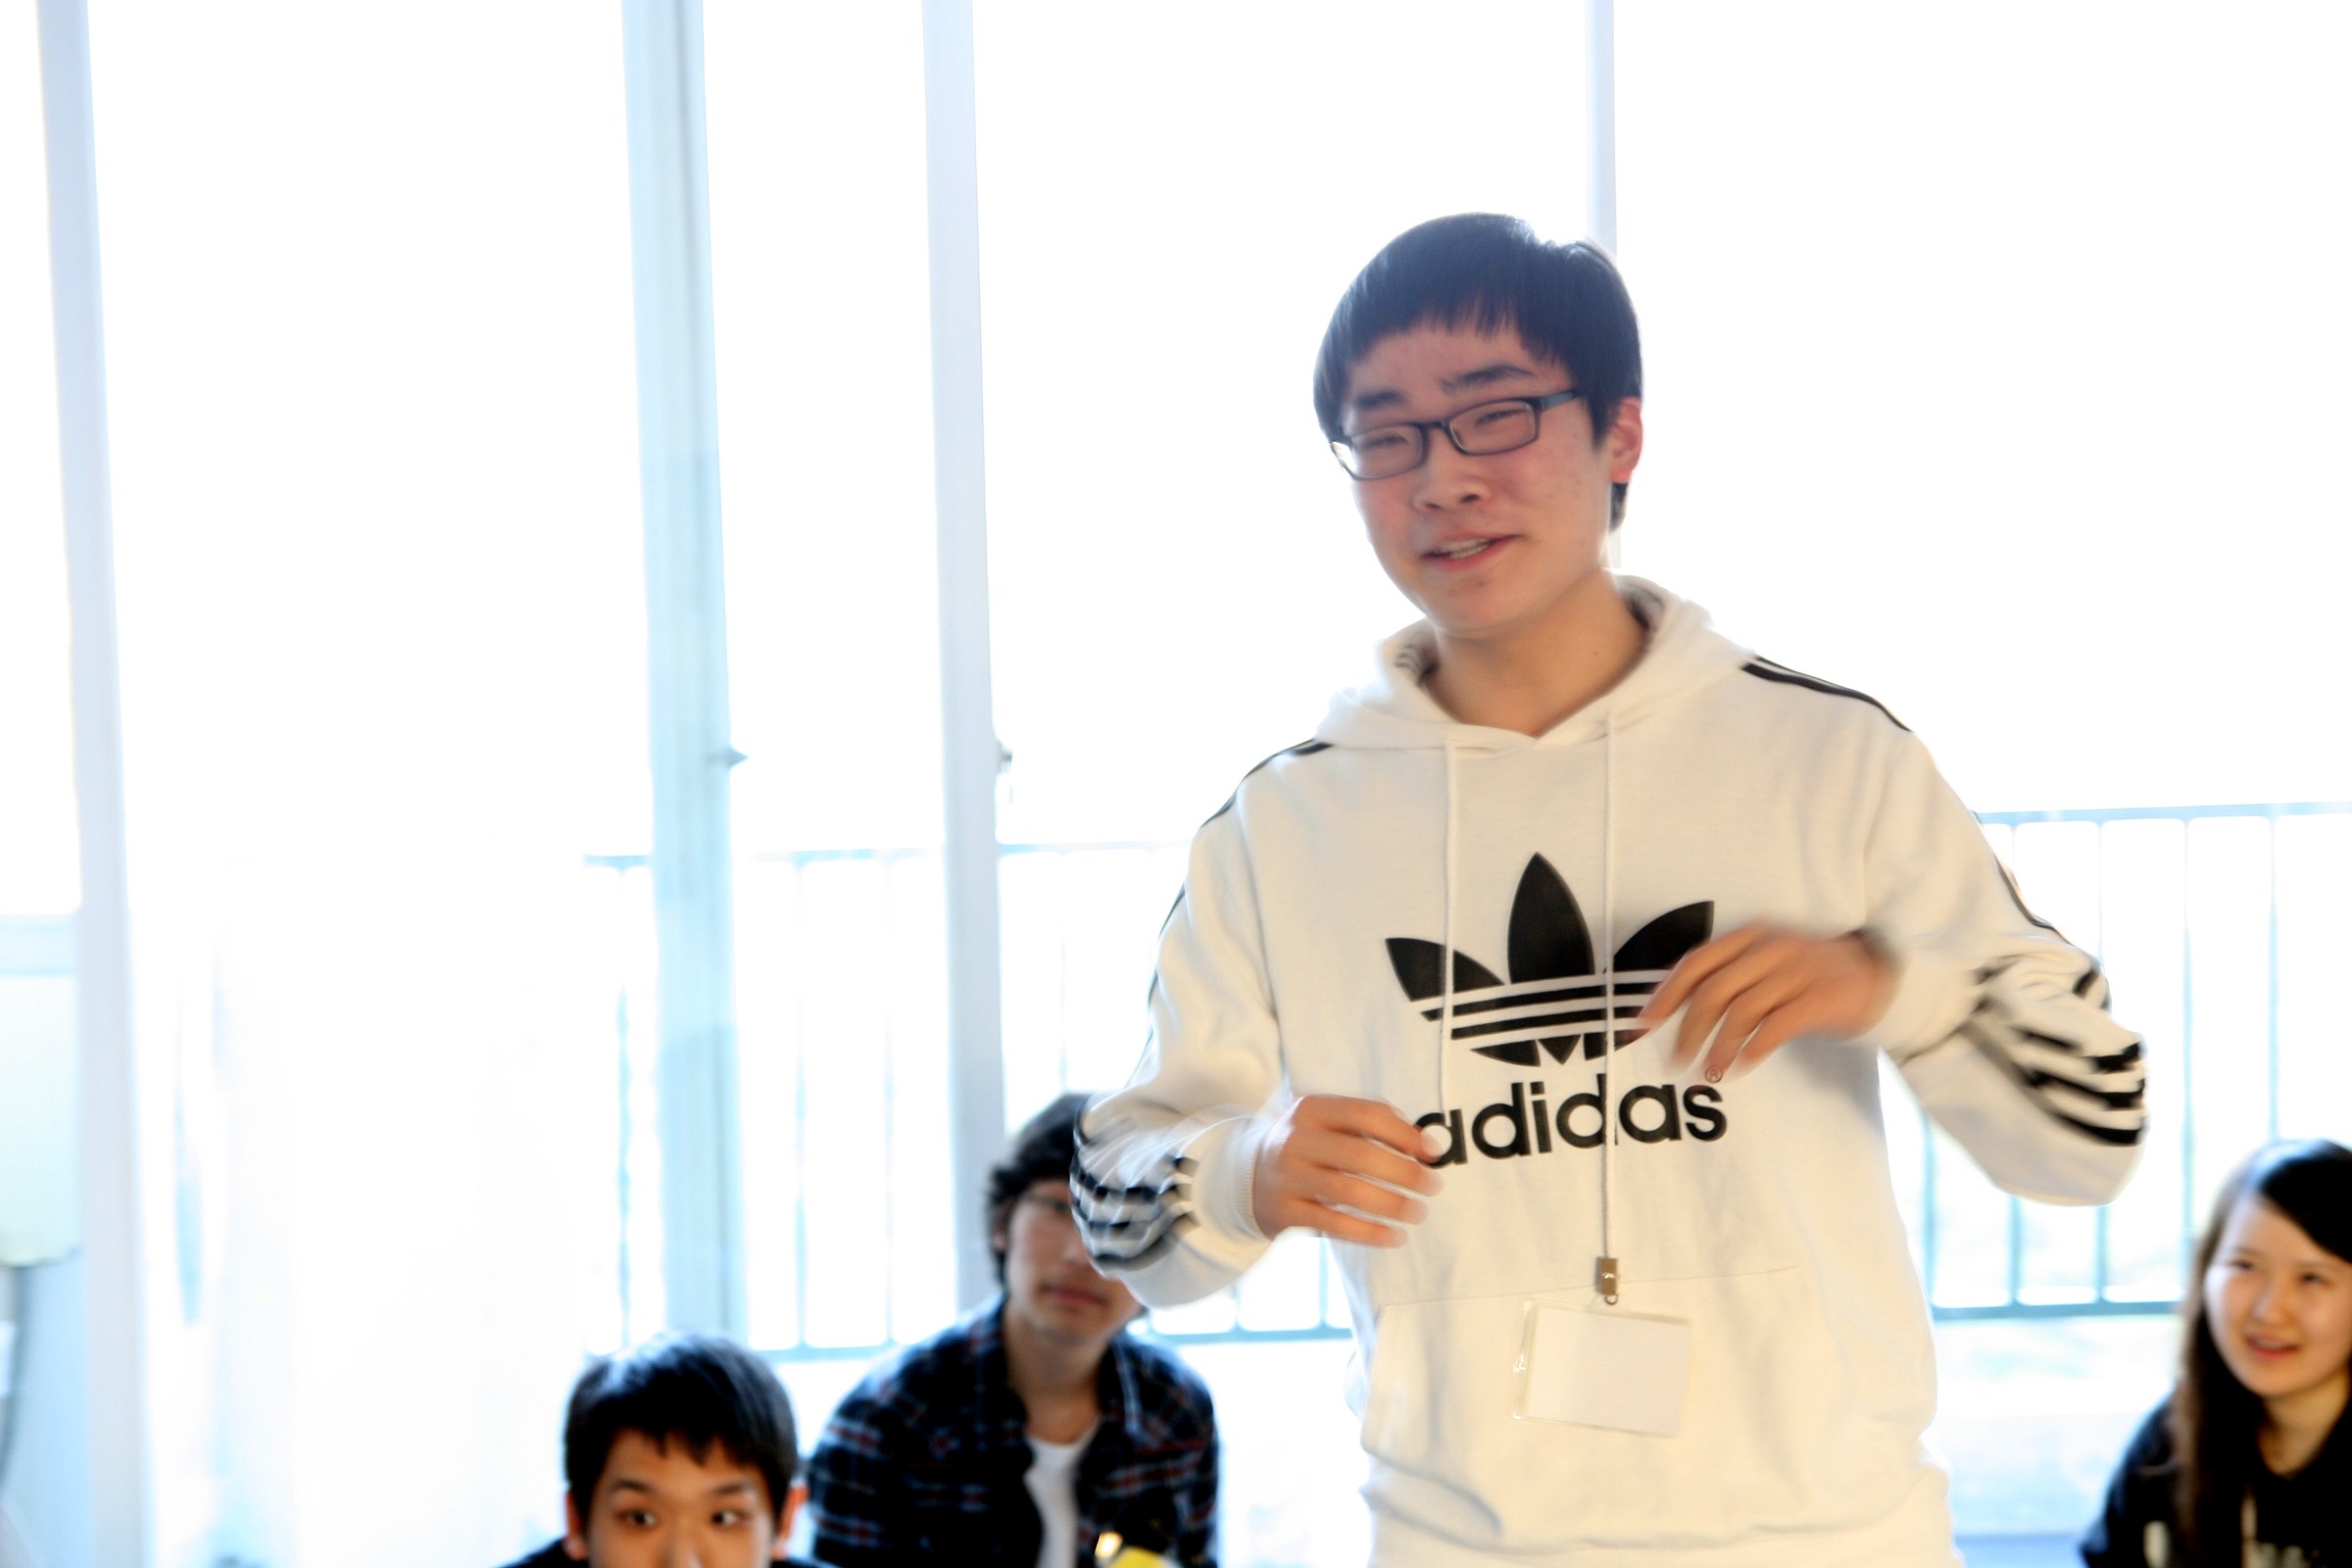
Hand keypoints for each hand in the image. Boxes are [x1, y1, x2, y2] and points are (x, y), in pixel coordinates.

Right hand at [1251, 1095, 1442, 1246]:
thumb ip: (1373, 1124)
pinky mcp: (1285, 1212)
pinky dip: (1370, 1233)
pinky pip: (1334, 1225)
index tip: (1433, 1152)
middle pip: (1360, 1155)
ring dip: (1392, 1205)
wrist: (1250, 1176)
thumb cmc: (1309, 1147)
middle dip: (1405, 1173)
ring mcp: (1288, 1177)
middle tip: (1433, 1186)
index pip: (1366, 1114)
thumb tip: (1425, 1144)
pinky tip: (1394, 1237)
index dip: (1405, 1134)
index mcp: (1312, 1109)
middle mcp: (1296, 1139)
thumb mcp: (1329, 1123)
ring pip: (1349, 1193)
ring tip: (1418, 1213)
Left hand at [1636, 926, 1892, 1082]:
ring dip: (1718, 1046)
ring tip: (1709, 1070)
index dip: (1665, 995)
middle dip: (1687, 1029)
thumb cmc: (1812, 975)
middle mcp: (1769, 948)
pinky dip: (1753, 1048)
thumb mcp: (1768, 963)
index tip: (1643, 1024)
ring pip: (1741, 1010)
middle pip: (1713, 990)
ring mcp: (1796, 971)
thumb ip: (1731, 977)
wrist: (1878, 975)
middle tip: (1675, 1060)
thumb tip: (1680, 1012)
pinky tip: (1742, 1065)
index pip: (1695, 963)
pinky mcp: (1819, 998)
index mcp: (1750, 936)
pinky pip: (1776, 1025)